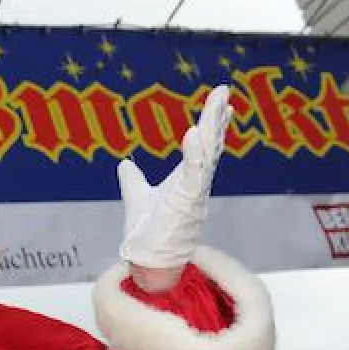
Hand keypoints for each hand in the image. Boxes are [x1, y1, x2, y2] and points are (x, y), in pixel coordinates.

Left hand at [117, 84, 233, 271]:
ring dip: (212, 127)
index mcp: (186, 180)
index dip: (212, 126)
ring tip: (218, 102)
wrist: (148, 259)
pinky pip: (195, 173)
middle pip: (210, 144)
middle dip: (217, 117)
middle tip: (224, 91)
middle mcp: (195, 184)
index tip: (222, 104)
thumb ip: (132, 179)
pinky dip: (195, 153)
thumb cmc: (148, 234)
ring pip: (207, 153)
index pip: (203, 147)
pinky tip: (193, 132)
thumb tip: (124, 164)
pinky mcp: (187, 201)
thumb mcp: (136, 197)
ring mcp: (194, 192)